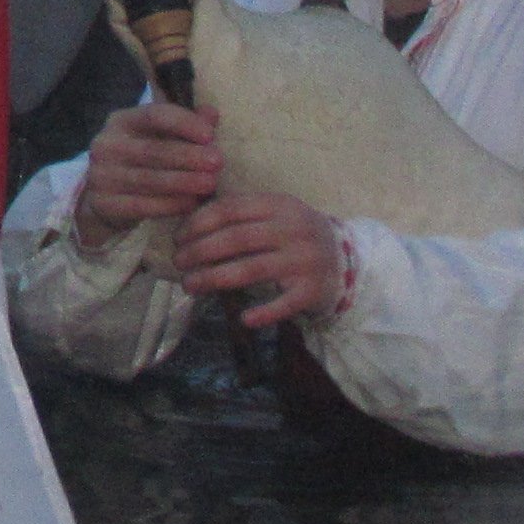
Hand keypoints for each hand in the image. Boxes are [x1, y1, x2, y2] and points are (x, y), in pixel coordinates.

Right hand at [73, 100, 221, 235]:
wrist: (107, 197)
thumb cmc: (143, 161)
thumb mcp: (159, 138)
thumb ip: (186, 125)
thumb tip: (211, 113)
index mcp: (121, 121)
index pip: (153, 115)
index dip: (183, 124)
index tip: (210, 135)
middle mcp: (107, 145)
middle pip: (153, 150)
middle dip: (189, 156)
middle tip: (217, 162)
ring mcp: (101, 175)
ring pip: (149, 180)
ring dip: (184, 182)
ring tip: (210, 184)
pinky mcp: (104, 203)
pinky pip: (141, 205)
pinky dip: (170, 205)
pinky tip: (192, 204)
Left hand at [173, 188, 352, 328]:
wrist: (344, 260)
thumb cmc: (295, 236)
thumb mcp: (275, 215)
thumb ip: (241, 215)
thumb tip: (189, 224)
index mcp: (279, 205)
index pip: (231, 209)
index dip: (199, 223)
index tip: (178, 237)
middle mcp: (293, 229)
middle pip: (237, 239)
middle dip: (200, 251)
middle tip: (178, 262)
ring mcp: (304, 260)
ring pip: (252, 270)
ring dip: (215, 279)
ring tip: (190, 285)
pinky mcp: (312, 290)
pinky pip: (284, 303)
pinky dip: (263, 312)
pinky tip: (243, 319)